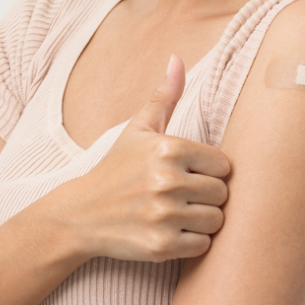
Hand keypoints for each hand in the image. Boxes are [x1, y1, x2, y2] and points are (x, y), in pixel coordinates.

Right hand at [57, 56, 230, 262]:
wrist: (81, 214)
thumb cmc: (116, 169)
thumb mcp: (137, 130)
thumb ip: (163, 96)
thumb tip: (177, 58)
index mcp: (167, 148)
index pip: (224, 164)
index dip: (210, 171)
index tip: (189, 174)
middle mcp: (166, 180)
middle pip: (222, 194)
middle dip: (207, 197)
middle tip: (183, 196)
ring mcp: (163, 215)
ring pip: (216, 220)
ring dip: (202, 220)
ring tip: (178, 214)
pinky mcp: (160, 246)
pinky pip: (203, 245)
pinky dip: (192, 242)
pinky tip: (171, 231)